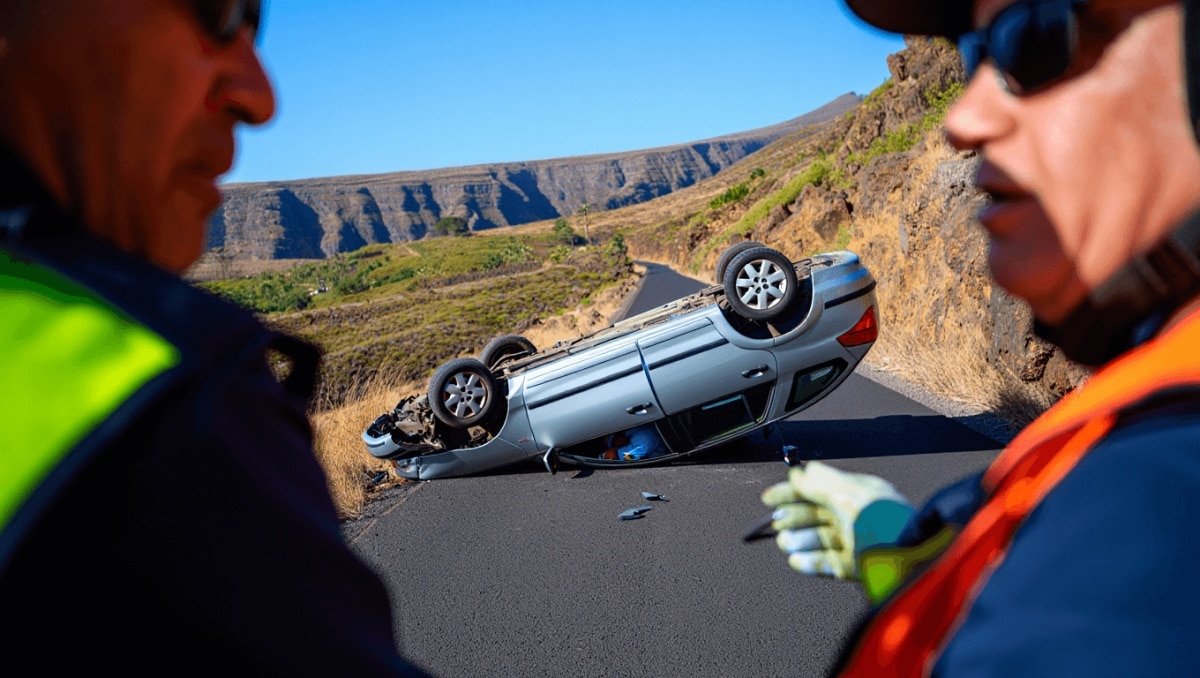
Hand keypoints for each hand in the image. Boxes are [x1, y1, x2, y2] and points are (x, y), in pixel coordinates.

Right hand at [760, 462, 913, 578]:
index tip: (768, 498)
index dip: (792, 491)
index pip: (819, 488)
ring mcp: (856, 542)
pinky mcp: (857, 566)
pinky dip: (810, 562)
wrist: (905, 556)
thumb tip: (797, 473)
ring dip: (799, 540)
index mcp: (858, 494)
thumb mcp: (846, 494)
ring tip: (785, 543)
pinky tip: (796, 561)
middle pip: (817, 514)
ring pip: (820, 539)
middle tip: (776, 522)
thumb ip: (818, 482)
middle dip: (793, 517)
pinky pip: (829, 563)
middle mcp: (856, 516)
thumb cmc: (881, 521)